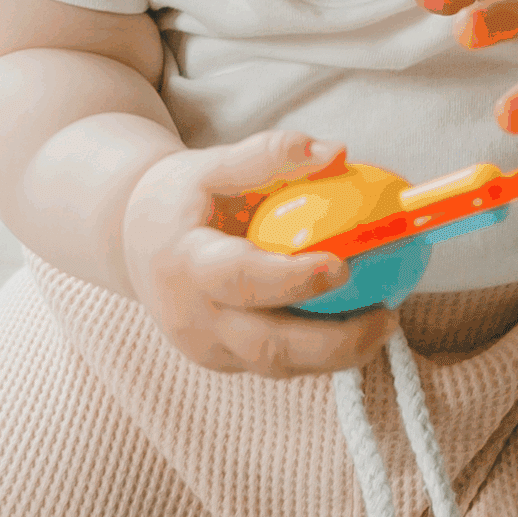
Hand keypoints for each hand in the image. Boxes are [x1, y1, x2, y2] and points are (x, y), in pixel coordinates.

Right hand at [119, 128, 399, 375]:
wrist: (129, 241)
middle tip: (388, 317)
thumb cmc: (178, 196)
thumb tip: (336, 152)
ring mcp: (206, 348)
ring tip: (384, 322)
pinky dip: (318, 353)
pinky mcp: (222, 361)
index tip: (341, 266)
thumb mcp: (210, 164)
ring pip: (277, 365)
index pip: (240, 279)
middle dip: (333, 343)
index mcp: (185, 264)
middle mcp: (192, 317)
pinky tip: (357, 326)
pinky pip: (275, 363)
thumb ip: (267, 156)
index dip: (291, 280)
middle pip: (266, 346)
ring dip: (336, 355)